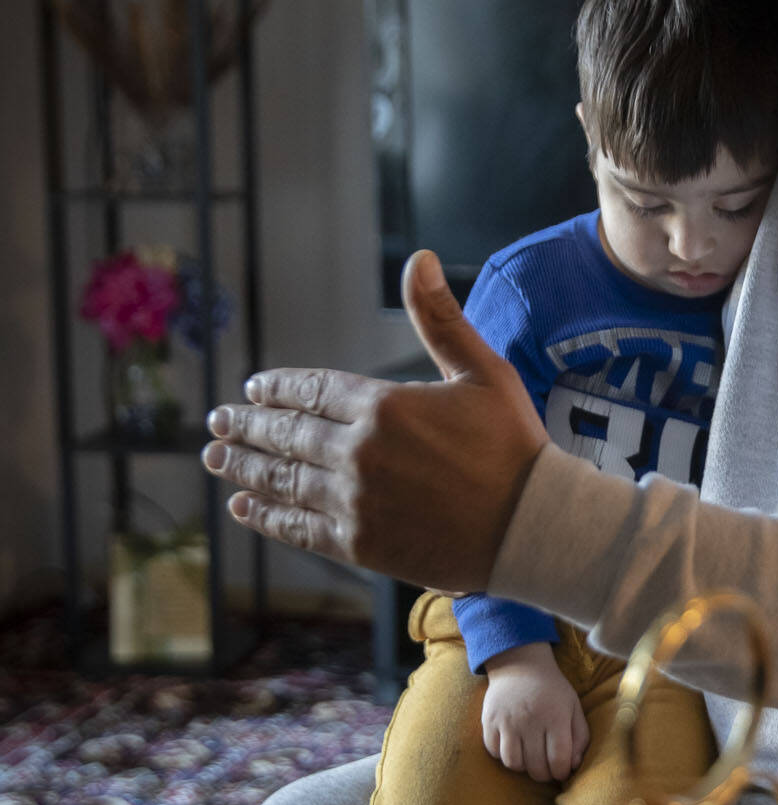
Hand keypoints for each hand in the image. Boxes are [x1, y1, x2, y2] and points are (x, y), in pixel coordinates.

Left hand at [200, 251, 548, 591]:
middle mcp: (358, 452)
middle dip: (247, 426)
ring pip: (283, 481)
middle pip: (286, 435)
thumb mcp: (483, 371)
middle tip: (218, 421)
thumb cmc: (515, 446)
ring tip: (217, 458)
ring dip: (245, 468)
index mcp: (383, 405)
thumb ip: (440, 318)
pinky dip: (267, 517)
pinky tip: (244, 508)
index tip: (252, 388)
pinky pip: (299, 528)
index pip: (311, 391)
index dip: (277, 388)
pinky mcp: (360, 545)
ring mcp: (354, 502)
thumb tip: (417, 258)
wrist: (533, 526)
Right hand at [482, 643, 589, 782]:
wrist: (521, 664)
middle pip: (536, 767)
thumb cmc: (552, 690)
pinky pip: (494, 752)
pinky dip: (503, 755)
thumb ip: (580, 737)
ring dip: (523, 767)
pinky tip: (513, 746)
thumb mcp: (574, 707)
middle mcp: (530, 721)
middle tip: (546, 768)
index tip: (562, 771)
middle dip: (544, 774)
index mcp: (556, 717)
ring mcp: (507, 721)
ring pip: (513, 764)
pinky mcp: (489, 721)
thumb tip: (573, 766)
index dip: (562, 773)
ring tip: (529, 758)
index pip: (559, 760)